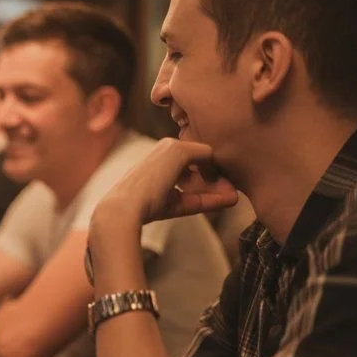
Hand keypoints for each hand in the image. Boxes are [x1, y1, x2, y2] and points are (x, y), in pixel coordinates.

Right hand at [94, 138, 238, 230]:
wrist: (124, 209)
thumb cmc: (145, 208)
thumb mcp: (176, 203)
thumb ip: (200, 198)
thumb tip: (232, 198)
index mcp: (159, 160)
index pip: (190, 169)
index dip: (205, 183)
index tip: (218, 199)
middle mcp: (164, 148)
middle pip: (200, 161)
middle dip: (215, 179)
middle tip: (230, 195)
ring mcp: (171, 147)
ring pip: (206, 158)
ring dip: (219, 177)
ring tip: (232, 196)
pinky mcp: (178, 150)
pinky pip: (209, 157)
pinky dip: (218, 175)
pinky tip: (227, 193)